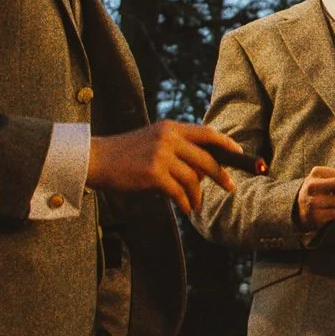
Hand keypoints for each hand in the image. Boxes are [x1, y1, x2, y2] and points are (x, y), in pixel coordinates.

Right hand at [87, 121, 243, 215]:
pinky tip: (186, 208)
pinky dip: (186, 202)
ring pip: (193, 178)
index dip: (226, 144)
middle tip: (230, 187)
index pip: (207, 133)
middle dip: (221, 175)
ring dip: (198, 194)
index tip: (238, 154)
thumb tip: (204, 169)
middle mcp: (168, 138)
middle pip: (206, 158)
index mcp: (171, 127)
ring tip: (197, 203)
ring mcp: (161, 155)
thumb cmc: (125, 154)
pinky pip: (179, 191)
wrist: (96, 159)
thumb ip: (177, 147)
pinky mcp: (153, 173)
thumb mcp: (153, 140)